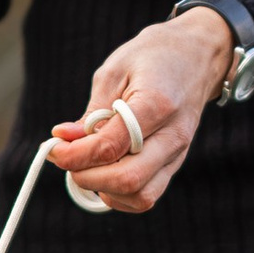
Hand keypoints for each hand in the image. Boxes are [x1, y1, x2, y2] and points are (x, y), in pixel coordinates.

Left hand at [45, 10, 232, 213]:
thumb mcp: (115, 71)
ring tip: (86, 166)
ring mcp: (178, 154)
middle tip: (67, 160)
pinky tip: (104, 174)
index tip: (55, 148)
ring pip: (140, 196)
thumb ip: (91, 111)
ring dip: (103, 189)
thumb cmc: (153, 57)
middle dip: (87, 177)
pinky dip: (119, 195)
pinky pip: (146, 196)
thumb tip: (64, 140)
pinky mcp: (175, 164)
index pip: (111, 146)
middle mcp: (173, 135)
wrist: (198, 56)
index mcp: (157, 104)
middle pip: (128, 179)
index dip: (76, 154)